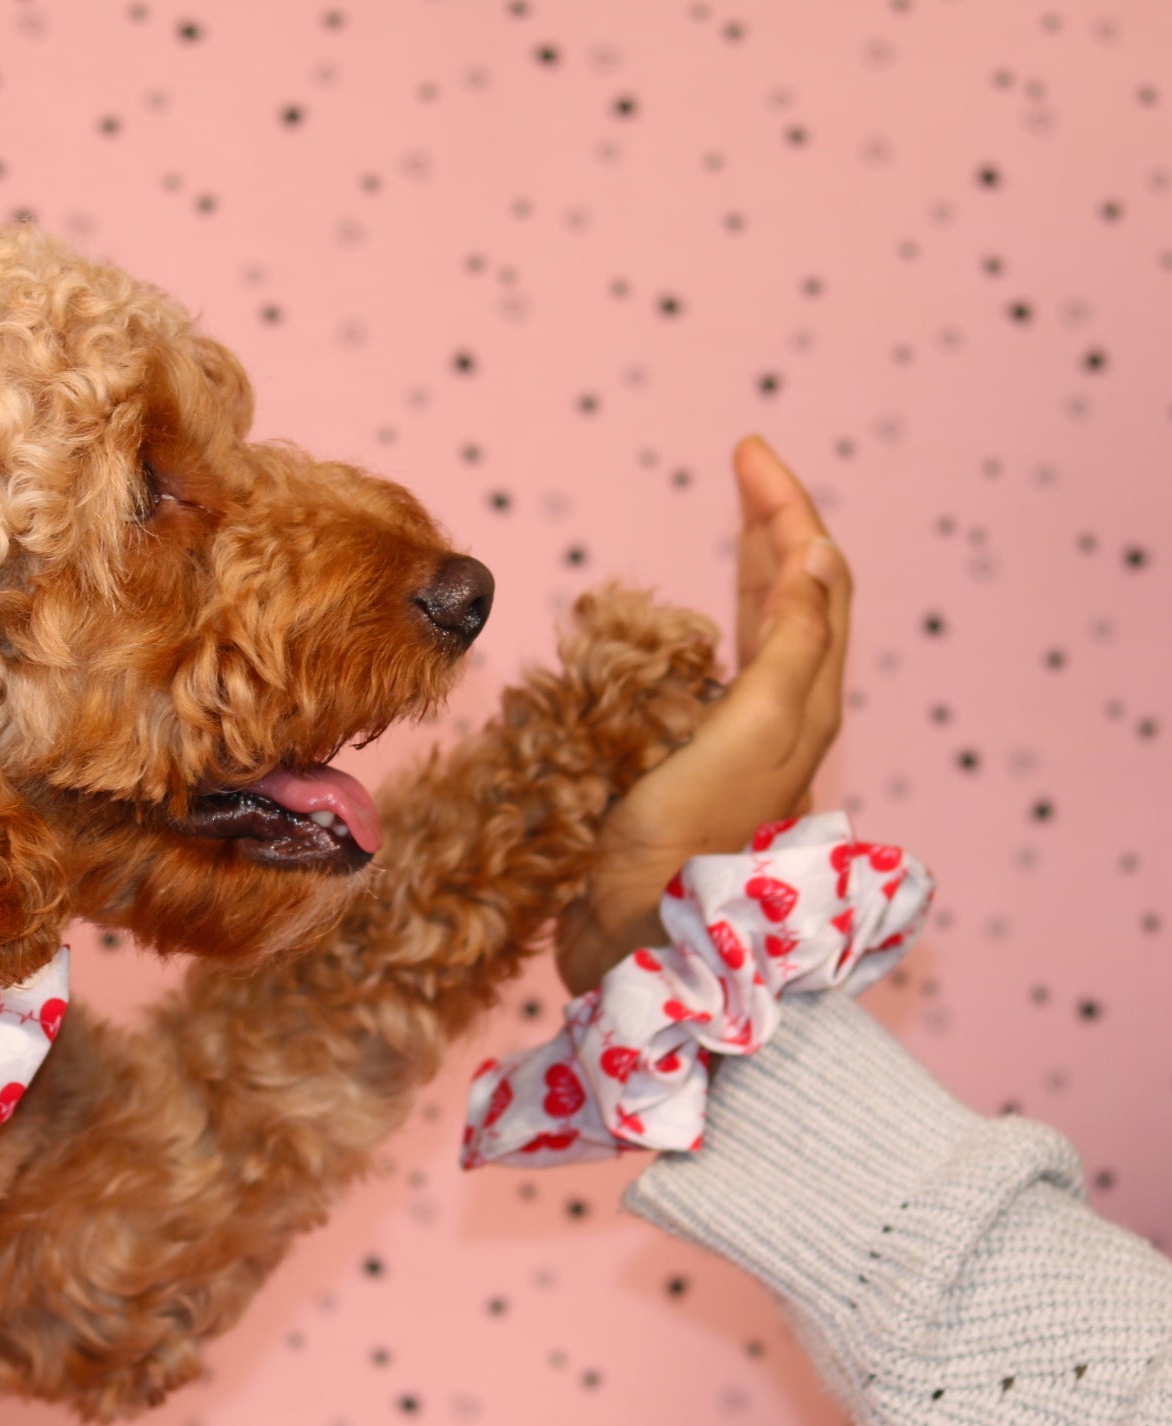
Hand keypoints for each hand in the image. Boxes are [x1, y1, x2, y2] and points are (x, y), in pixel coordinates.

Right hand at [555, 435, 852, 996]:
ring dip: (749, 577)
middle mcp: (781, 720)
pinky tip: (680, 636)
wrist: (637, 945)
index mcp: (804, 703)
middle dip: (773, 528)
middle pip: (797, 600)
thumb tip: (816, 559)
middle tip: (742, 469)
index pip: (817, 579)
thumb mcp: (750, 735)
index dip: (788, 509)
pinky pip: (714, 680)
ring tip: (731, 533)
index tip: (746, 451)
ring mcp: (737, 747)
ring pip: (760, 638)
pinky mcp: (691, 772)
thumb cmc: (685, 846)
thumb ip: (789, 649)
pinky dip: (705, 635)